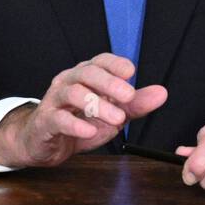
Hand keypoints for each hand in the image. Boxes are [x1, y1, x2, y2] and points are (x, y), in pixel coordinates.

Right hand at [0, 53, 166, 167]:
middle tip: (129, 96)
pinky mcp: (46, 122)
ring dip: (97, 105)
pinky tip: (89, 131)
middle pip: (87, 73)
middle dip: (109, 83)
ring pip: (73, 93)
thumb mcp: (111, 114)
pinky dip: (75, 124)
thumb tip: (161, 93)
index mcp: (85, 76)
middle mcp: (68, 82)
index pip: (100, 61)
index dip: (115, 64)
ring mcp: (55, 100)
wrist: (43, 143)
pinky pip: (58, 118)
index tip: (131, 71)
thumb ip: (135, 104)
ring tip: (118, 119)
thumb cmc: (77, 122)